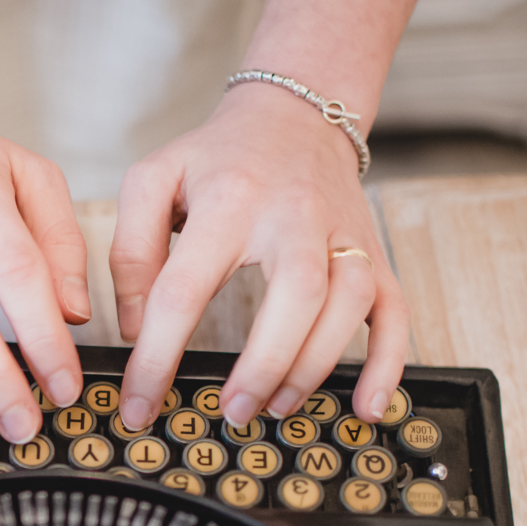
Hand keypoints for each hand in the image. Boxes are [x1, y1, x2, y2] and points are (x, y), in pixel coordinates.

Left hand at [111, 83, 409, 430]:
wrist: (294, 112)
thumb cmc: (216, 159)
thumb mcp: (152, 183)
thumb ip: (132, 253)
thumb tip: (136, 329)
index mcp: (227, 201)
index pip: (185, 288)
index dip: (157, 355)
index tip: (140, 404)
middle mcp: (293, 215)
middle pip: (296, 293)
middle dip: (265, 362)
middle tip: (231, 411)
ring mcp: (342, 234)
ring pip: (349, 304)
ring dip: (314, 365)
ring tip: (275, 407)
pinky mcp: (372, 253)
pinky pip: (395, 310)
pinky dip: (388, 362)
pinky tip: (366, 406)